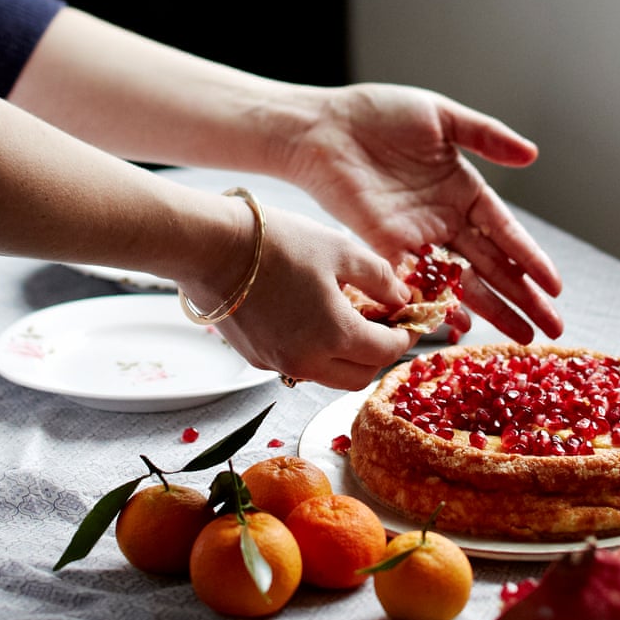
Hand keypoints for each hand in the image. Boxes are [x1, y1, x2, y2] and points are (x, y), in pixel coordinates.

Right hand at [183, 207, 417, 390]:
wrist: (208, 247)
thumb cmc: (276, 242)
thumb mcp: (340, 250)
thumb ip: (380, 278)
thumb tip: (402, 298)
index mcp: (336, 335)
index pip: (387, 352)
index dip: (406, 336)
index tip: (411, 321)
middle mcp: (308, 362)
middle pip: (361, 376)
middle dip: (379, 355)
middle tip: (384, 326)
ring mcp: (279, 365)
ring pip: (330, 376)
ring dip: (348, 358)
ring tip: (349, 322)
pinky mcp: (257, 359)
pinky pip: (300, 366)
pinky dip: (316, 352)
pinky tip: (313, 321)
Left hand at [284, 84, 563, 343]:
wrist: (322, 129)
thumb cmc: (377, 115)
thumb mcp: (440, 116)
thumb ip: (486, 136)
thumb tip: (532, 155)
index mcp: (464, 191)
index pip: (507, 233)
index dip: (532, 261)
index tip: (555, 287)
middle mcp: (446, 221)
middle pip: (494, 267)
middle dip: (524, 299)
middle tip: (551, 329)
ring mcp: (418, 240)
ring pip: (464, 283)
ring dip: (494, 312)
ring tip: (520, 339)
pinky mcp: (386, 251)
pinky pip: (419, 285)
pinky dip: (440, 307)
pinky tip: (464, 329)